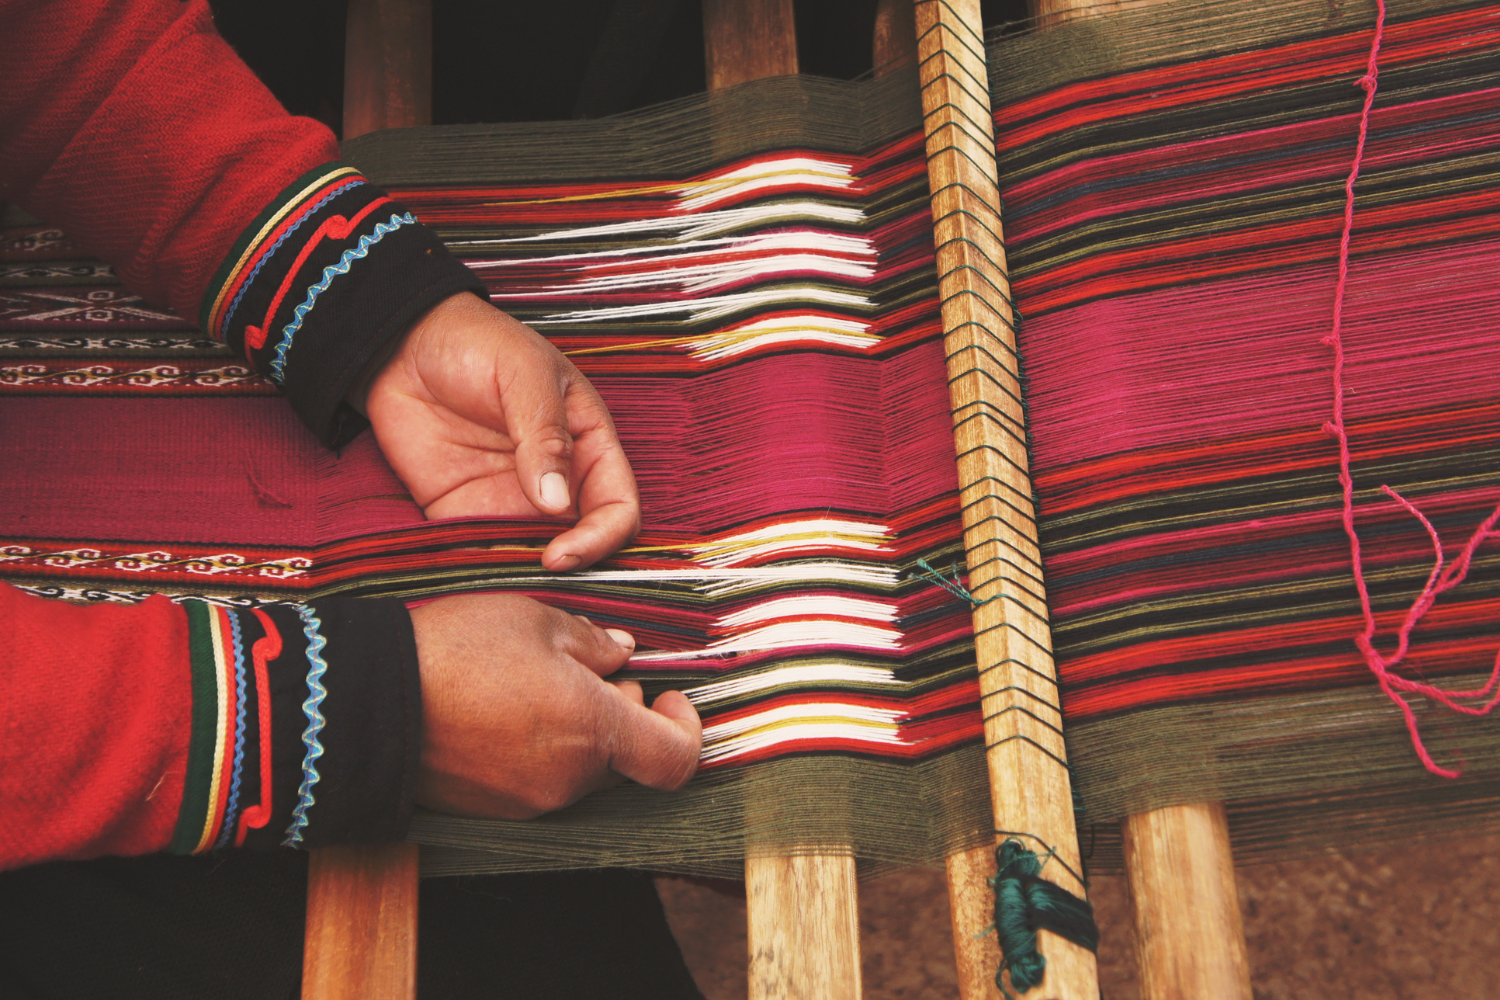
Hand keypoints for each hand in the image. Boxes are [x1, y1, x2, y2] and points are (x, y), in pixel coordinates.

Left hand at [361, 292, 639, 570]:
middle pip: (584, 542)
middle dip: (569, 566)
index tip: (563, 552)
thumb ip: (545, 436)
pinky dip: (483, 573)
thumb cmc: (476, 342)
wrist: (403, 345)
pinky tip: (471, 576)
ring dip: (525, 576)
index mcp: (588, 443)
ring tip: (502, 581)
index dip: (601, 537)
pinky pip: (485, 555)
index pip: (617, 507)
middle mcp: (558, 481)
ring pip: (536, 558)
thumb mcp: (523, 374)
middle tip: (534, 572)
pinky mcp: (467, 514)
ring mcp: (512, 501)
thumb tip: (558, 503)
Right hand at [411, 592, 701, 818]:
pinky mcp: (492, 810)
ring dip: (577, 730)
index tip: (667, 695)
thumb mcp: (536, 619)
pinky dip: (538, 749)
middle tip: (590, 670)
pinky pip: (537, 781)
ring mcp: (528, 802)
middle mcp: (569, 780)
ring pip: (580, 769)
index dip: (686, 728)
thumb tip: (622, 655)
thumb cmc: (456, 651)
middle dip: (622, 716)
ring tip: (534, 681)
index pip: (676, 759)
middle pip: (625, 760)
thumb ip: (594, 642)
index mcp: (594, 731)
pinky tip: (504, 709)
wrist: (365, 701)